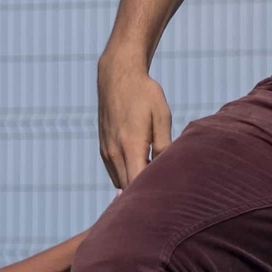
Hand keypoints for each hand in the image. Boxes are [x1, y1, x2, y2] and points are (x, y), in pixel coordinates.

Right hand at [96, 57, 173, 189]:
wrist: (118, 76)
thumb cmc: (145, 94)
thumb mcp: (162, 116)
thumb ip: (165, 145)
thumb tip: (167, 168)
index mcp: (131, 146)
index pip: (138, 184)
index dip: (152, 193)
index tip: (167, 195)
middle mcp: (114, 152)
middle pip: (128, 188)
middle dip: (144, 192)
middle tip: (165, 194)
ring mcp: (106, 152)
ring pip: (120, 183)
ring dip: (134, 185)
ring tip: (153, 181)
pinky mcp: (103, 149)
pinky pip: (115, 174)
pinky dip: (126, 176)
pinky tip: (141, 169)